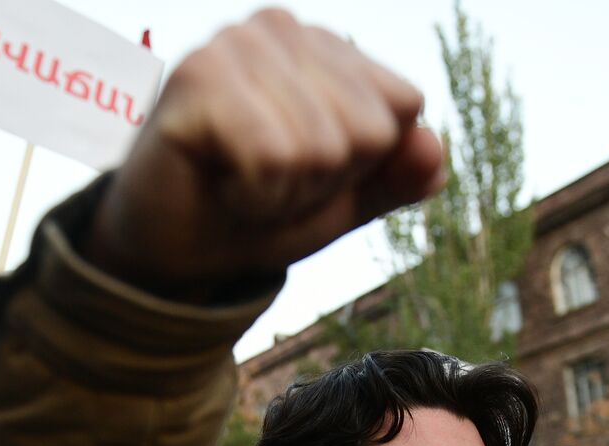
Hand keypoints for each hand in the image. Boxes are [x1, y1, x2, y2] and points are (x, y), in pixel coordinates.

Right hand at [86, 9, 443, 299]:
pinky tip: (219, 181)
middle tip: (266, 182)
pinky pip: (274, 157)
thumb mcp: (345, 198)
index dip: (361, 166)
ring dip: (282, 192)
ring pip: (321, 147)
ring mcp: (235, 44)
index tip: (305, 173)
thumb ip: (397, 176)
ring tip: (239, 181)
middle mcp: (281, 28)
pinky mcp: (197, 76)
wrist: (175, 253)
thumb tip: (433, 150)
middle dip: (322, 182)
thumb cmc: (257, 211)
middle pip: (367, 129)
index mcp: (325, 45)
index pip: (403, 108)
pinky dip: (253, 194)